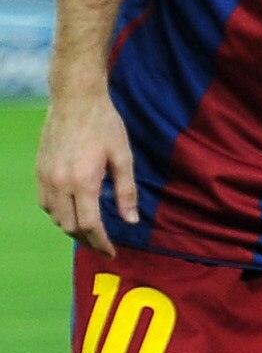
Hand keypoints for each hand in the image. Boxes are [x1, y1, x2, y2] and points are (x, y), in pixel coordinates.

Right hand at [37, 88, 137, 251]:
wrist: (75, 100)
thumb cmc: (105, 125)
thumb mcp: (124, 157)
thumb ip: (127, 191)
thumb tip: (131, 221)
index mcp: (84, 181)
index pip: (90, 225)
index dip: (101, 243)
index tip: (112, 252)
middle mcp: (60, 183)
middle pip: (70, 226)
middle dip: (87, 239)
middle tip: (103, 244)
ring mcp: (46, 177)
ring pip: (55, 217)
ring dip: (72, 227)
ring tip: (90, 229)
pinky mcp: (39, 171)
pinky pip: (46, 203)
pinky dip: (59, 213)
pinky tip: (73, 210)